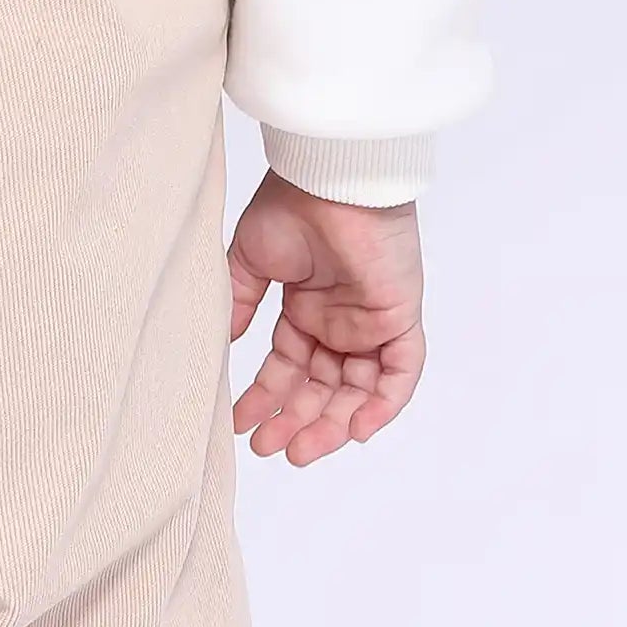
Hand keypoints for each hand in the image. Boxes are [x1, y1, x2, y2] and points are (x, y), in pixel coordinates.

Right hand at [228, 172, 425, 465]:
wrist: (329, 176)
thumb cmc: (292, 204)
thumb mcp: (251, 261)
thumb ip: (240, 304)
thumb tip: (225, 344)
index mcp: (308, 308)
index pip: (290, 368)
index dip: (267, 399)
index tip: (242, 422)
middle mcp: (341, 320)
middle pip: (322, 388)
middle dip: (295, 421)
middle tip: (269, 448)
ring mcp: (372, 321)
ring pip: (358, 390)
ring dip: (331, 425)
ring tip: (299, 450)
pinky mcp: (400, 317)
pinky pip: (401, 374)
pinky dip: (383, 407)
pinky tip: (354, 432)